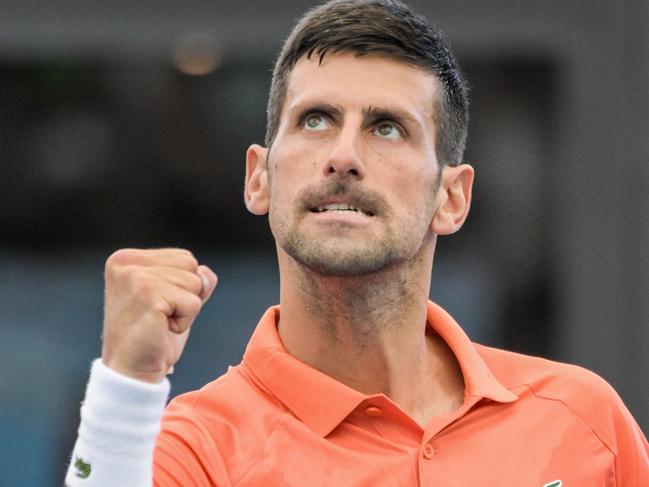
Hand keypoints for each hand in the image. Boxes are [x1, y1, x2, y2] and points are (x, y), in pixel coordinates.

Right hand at [101, 248, 216, 382]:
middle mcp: (125, 263)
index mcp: (126, 259)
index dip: (182, 287)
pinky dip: (184, 323)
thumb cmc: (152, 336)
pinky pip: (193, 304)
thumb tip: (206, 274)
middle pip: (191, 265)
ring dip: (185, 310)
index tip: (157, 307)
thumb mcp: (175, 299)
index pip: (184, 258)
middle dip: (185, 295)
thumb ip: (193, 279)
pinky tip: (160, 330)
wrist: (131, 373)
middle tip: (159, 317)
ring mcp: (135, 277)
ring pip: (195, 283)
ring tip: (159, 323)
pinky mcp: (147, 294)